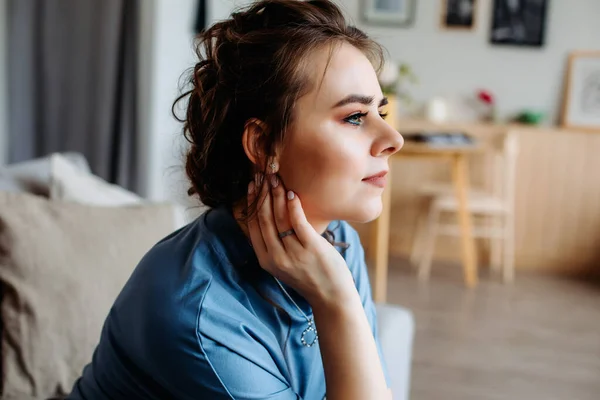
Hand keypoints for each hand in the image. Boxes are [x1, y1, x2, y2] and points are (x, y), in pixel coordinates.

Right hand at [246, 173, 355, 307]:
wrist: (331, 297)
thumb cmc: (309, 276)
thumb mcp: (283, 264)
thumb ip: (274, 245)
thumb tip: (269, 216)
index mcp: (266, 260)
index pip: (253, 227)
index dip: (251, 204)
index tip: (252, 187)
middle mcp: (276, 257)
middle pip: (263, 219)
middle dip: (261, 195)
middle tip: (261, 176)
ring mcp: (293, 253)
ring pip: (279, 218)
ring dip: (275, 196)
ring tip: (275, 179)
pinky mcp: (311, 248)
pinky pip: (298, 222)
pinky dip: (293, 206)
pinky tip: (291, 193)